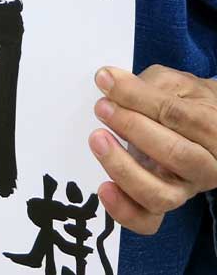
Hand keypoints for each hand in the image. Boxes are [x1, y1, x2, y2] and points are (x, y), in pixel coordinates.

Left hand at [89, 65, 216, 234]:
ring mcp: (184, 189)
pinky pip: (147, 221)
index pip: (178, 116)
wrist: (202, 127)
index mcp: (214, 130)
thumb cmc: (184, 102)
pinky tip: (103, 188)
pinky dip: (124, 210)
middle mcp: (206, 166)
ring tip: (97, 139)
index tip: (106, 81)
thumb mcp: (173, 84)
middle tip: (102, 107)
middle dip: (133, 128)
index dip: (139, 98)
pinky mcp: (162, 204)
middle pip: (176, 155)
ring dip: (123, 168)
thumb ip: (146, 84)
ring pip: (160, 194)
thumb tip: (109, 80)